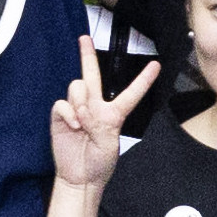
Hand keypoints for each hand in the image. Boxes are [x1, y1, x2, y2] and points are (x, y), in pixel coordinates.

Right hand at [49, 35, 158, 188]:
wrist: (80, 177)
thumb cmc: (99, 163)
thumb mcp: (109, 143)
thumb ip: (98, 122)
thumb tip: (81, 110)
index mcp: (113, 114)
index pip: (130, 93)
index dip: (144, 80)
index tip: (156, 65)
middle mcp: (94, 106)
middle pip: (92, 75)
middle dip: (87, 55)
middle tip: (84, 39)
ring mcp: (76, 110)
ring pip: (77, 87)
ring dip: (80, 102)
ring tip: (81, 123)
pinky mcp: (60, 116)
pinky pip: (62, 103)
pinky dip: (68, 114)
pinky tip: (72, 126)